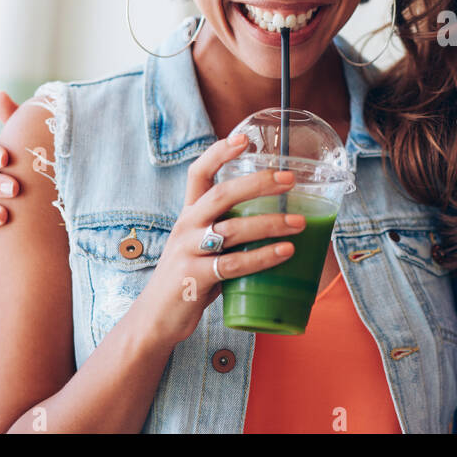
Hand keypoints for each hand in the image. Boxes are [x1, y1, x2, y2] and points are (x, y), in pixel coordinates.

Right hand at [135, 134, 305, 346]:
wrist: (156, 318)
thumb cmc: (189, 278)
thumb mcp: (201, 245)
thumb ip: (228, 229)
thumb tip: (279, 217)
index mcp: (189, 214)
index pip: (198, 173)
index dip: (219, 153)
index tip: (245, 138)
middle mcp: (186, 227)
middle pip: (222, 195)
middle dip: (257, 183)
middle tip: (289, 179)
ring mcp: (188, 252)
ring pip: (233, 230)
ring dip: (270, 224)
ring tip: (299, 223)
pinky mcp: (194, 278)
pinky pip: (234, 264)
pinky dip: (263, 257)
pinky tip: (286, 252)